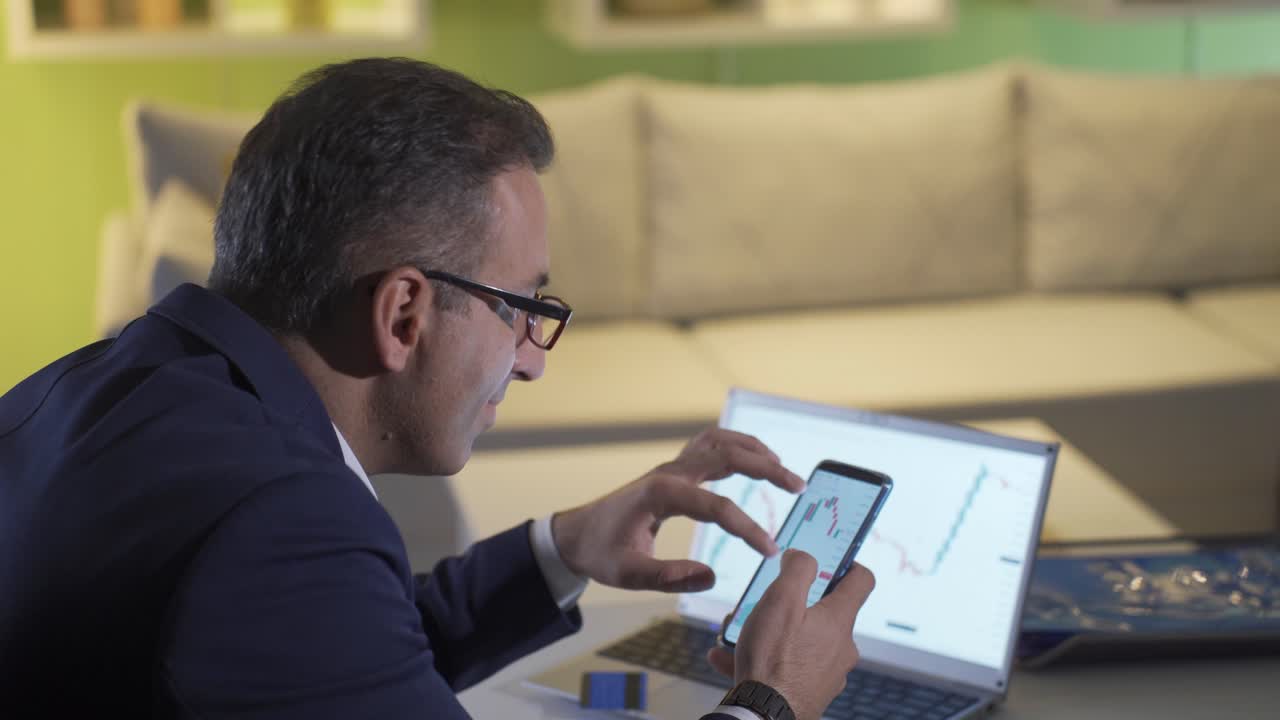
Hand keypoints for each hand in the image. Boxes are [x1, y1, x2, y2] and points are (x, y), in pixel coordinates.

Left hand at [550, 428, 804, 592]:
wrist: (576, 534)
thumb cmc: (601, 553)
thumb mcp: (628, 574)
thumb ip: (668, 577)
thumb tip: (711, 577)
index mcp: (660, 495)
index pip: (715, 506)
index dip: (746, 527)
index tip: (770, 550)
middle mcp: (669, 472)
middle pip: (726, 455)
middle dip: (765, 468)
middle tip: (799, 487)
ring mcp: (672, 466)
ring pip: (720, 441)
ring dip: (754, 450)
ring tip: (784, 471)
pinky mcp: (675, 469)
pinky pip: (710, 445)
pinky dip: (738, 446)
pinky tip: (757, 460)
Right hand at [706, 550, 875, 719]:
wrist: (764, 715)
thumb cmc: (773, 659)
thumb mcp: (781, 600)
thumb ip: (797, 570)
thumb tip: (803, 555)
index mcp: (839, 620)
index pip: (861, 581)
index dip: (847, 563)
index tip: (830, 558)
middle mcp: (840, 647)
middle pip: (824, 612)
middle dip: (792, 603)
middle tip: (766, 601)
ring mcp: (827, 672)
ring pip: (800, 640)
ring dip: (771, 632)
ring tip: (737, 631)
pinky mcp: (810, 692)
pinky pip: (787, 666)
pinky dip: (763, 659)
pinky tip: (729, 656)